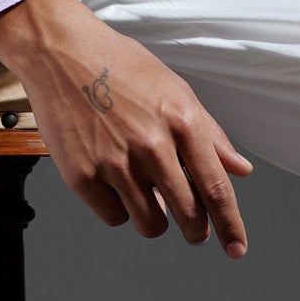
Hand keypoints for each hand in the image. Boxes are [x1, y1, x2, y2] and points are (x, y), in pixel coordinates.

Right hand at [0, 0, 252, 255]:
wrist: (60, 52)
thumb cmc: (119, 66)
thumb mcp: (175, 90)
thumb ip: (210, 135)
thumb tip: (239, 169)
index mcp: (182, 121)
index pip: (215, 188)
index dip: (230, 226)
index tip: (236, 248)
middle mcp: (152, 144)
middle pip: (188, 216)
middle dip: (195, 230)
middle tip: (192, 227)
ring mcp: (115, 162)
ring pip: (150, 224)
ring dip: (155, 220)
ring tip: (147, 195)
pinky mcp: (82, 175)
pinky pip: (113, 217)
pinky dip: (118, 208)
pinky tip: (114, 183)